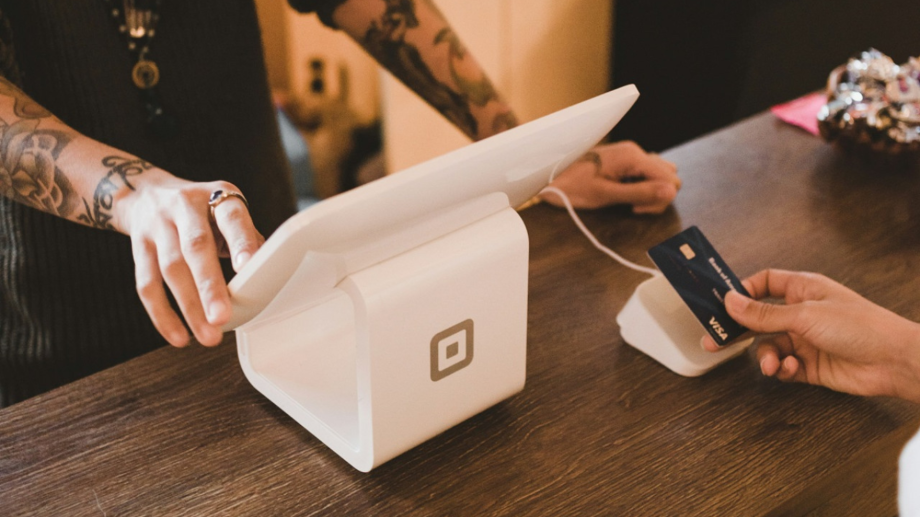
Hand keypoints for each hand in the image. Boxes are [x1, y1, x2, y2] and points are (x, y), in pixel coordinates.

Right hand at [118, 171, 263, 346]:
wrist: (145, 194)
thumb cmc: (201, 211)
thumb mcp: (227, 211)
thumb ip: (246, 239)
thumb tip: (267, 275)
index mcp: (217, 197)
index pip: (231, 218)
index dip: (240, 242)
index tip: (248, 268)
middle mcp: (184, 206)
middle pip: (195, 247)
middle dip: (209, 285)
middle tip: (223, 317)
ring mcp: (157, 226)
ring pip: (170, 269)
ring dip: (189, 306)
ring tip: (208, 335)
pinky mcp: (138, 246)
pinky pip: (146, 284)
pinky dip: (162, 314)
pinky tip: (179, 336)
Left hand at [540, 141, 679, 211]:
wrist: (549, 176)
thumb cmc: (572, 186)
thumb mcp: (606, 195)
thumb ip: (640, 193)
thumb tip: (671, 192)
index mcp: (633, 157)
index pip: (670, 179)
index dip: (659, 198)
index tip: (636, 208)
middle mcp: (635, 152)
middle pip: (669, 176)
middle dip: (657, 196)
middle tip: (632, 207)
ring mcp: (630, 155)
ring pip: (660, 174)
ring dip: (650, 191)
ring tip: (628, 201)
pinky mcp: (624, 160)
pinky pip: (646, 173)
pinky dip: (642, 185)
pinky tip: (625, 193)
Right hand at [702, 269, 919, 402]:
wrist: (893, 361)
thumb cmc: (861, 327)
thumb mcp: (804, 315)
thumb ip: (763, 313)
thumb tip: (731, 302)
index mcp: (802, 289)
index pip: (763, 284)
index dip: (742, 292)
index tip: (721, 303)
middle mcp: (801, 313)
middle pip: (759, 319)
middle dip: (738, 331)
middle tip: (714, 341)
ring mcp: (805, 339)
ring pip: (768, 346)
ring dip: (765, 356)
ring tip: (770, 364)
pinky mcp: (809, 365)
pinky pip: (782, 366)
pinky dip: (780, 369)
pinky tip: (789, 369)